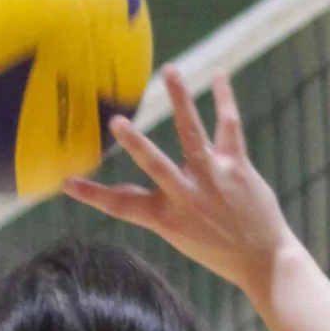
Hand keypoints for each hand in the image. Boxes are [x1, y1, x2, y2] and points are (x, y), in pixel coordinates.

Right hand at [66, 69, 297, 302]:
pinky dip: (224, 100)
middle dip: (136, 144)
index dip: (92, 195)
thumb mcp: (179, 234)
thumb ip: (158, 207)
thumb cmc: (217, 248)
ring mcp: (214, 179)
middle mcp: (187, 197)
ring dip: (180, 100)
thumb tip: (133, 187)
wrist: (263, 260)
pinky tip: (218, 75)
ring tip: (169, 70)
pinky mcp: (238, 167)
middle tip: (116, 122)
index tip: (66, 183)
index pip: (121, 205)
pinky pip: (230, 128)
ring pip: (193, 134)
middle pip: (157, 166)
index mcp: (166, 217)